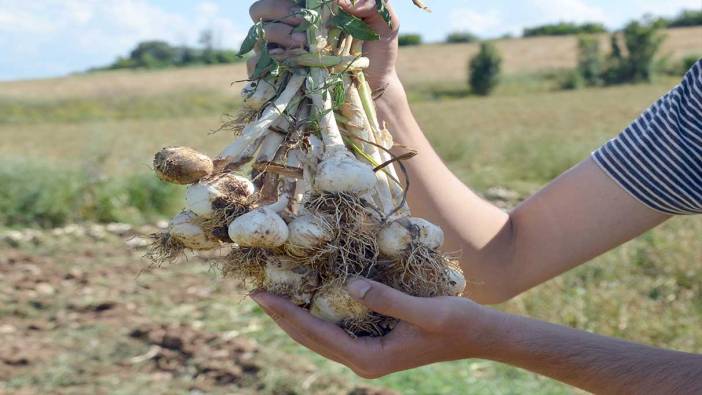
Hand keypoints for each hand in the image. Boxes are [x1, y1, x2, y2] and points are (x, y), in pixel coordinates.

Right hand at [248, 0, 399, 89]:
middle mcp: (290, 28)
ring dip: (277, 32)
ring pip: (259, 33)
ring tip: (303, 42)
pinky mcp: (277, 77)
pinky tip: (295, 60)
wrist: (375, 89)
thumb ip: (373, 4)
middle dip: (276, 9)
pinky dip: (272, 59)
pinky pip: (257, 65)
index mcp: (309, 11)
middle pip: (261, 9)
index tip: (304, 4)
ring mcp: (281, 53)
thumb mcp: (384, 23)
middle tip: (300, 18)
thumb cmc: (377, 53)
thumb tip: (344, 1)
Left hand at [250, 278, 503, 377]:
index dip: (286, 314)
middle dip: (282, 317)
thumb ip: (386, 299)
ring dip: (295, 318)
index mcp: (370, 358)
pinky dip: (316, 316)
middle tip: (255, 294)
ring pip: (320, 337)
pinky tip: (307, 301)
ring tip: (272, 298)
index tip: (261, 295)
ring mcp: (368, 354)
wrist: (480, 336)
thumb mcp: (424, 310)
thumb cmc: (457, 324)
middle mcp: (364, 361)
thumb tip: (349, 285)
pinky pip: (336, 331)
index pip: (317, 334)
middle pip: (311, 338)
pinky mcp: (375, 344)